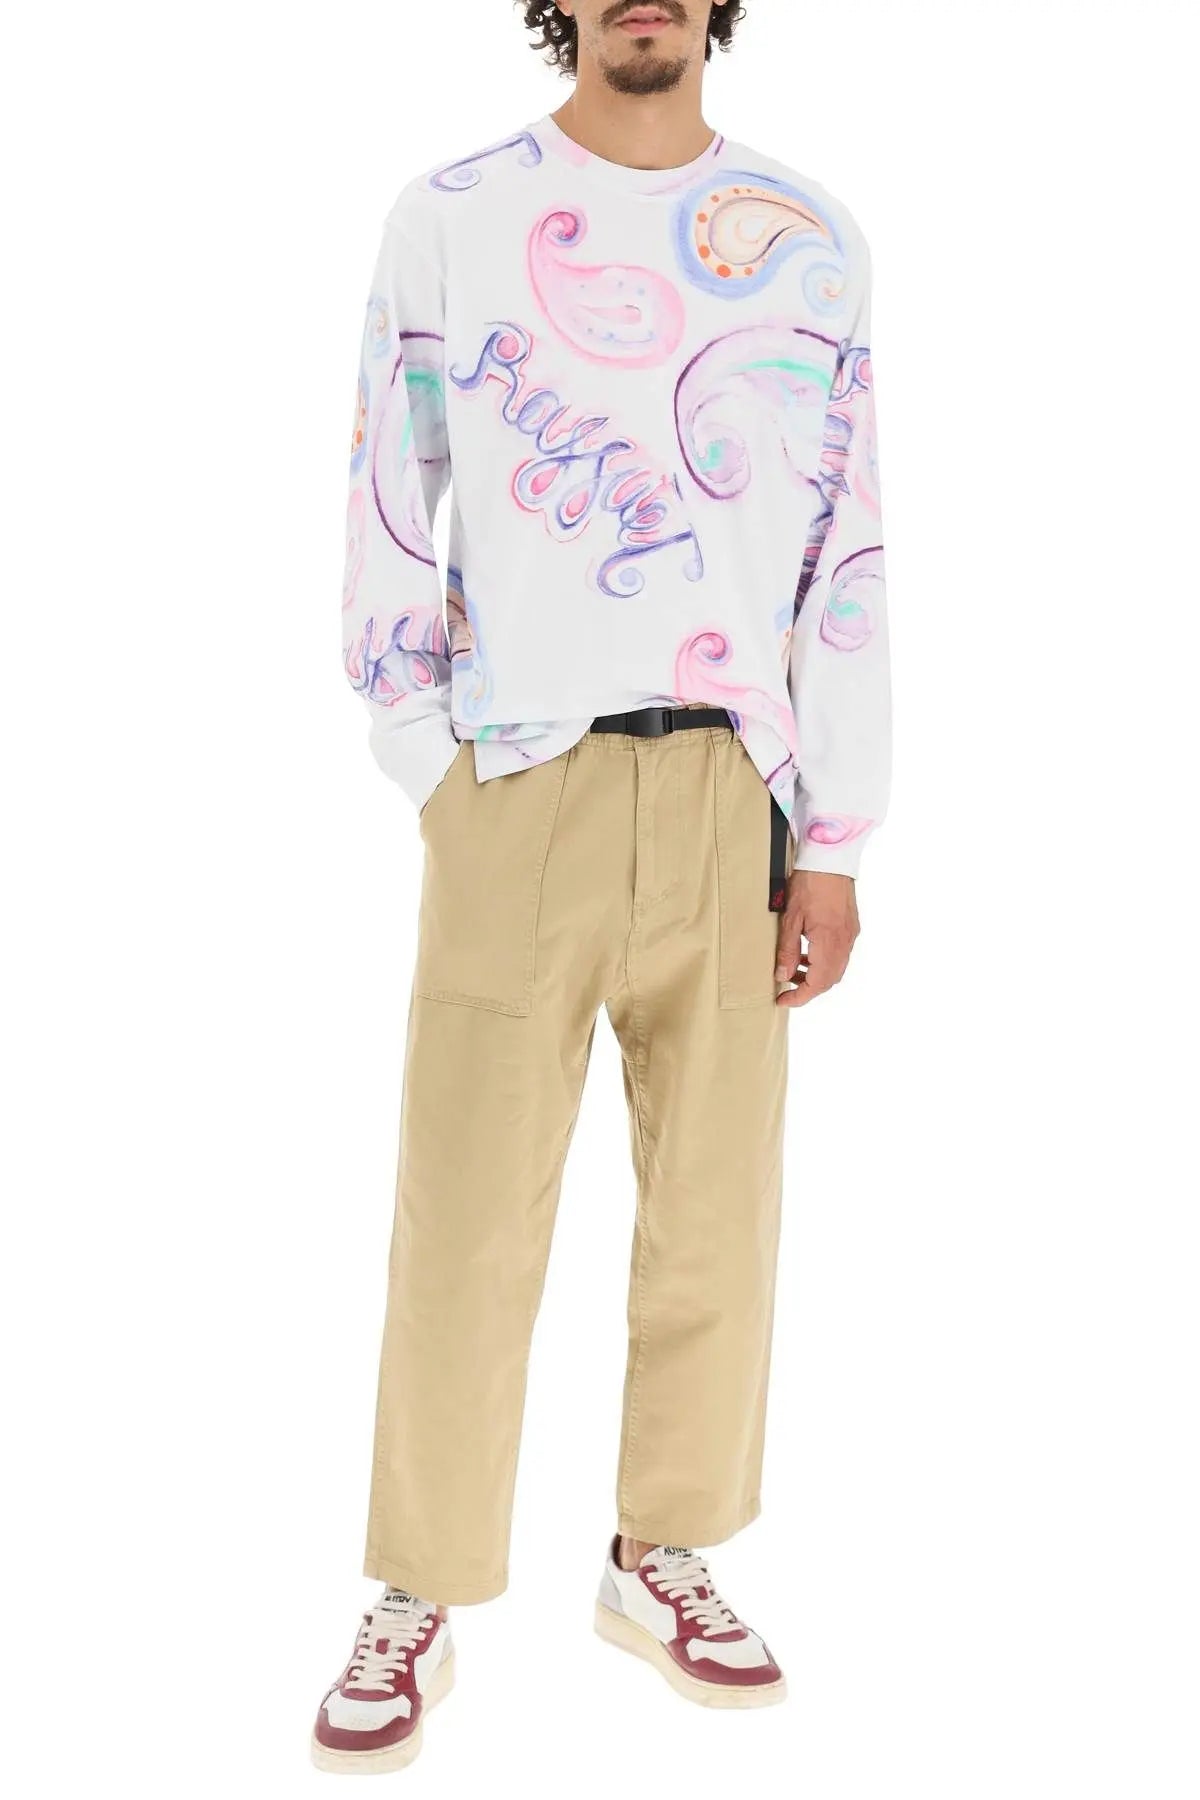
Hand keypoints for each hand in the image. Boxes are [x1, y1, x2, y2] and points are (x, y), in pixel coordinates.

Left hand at [774, 871, 859, 1007]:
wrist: (830, 858)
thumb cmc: (809, 883)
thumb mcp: (791, 919)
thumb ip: (787, 950)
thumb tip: (782, 976)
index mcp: (829, 943)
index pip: (817, 984)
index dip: (800, 997)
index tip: (783, 1000)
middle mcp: (844, 943)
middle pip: (829, 980)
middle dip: (808, 988)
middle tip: (786, 987)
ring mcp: (851, 935)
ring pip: (836, 968)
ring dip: (817, 975)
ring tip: (795, 969)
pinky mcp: (852, 926)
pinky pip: (841, 954)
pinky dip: (825, 961)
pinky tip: (809, 952)